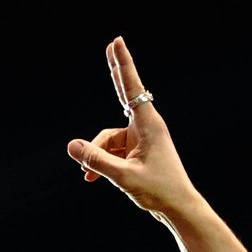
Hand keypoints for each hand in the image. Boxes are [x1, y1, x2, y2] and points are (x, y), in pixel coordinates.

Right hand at [65, 36, 199, 220]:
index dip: (122, 63)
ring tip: (89, 176)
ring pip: (109, 138)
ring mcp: (142, 139)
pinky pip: (114, 151)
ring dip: (97, 155)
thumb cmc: (159, 191)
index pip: (131, 87)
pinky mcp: (138, 153)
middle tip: (112, 44)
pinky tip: (91, 179)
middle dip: (115, 73)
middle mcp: (146, 127)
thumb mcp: (124, 176)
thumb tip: (72, 146)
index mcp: (148, 125)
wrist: (179, 210)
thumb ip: (96, 161)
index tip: (117, 42)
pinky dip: (103, 163)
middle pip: (124, 94)